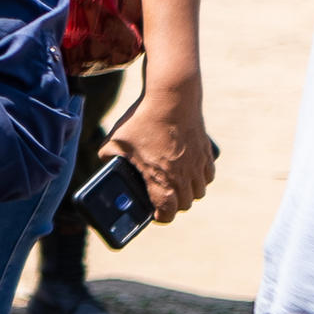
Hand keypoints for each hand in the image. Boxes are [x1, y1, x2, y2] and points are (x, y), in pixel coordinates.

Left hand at [107, 80, 216, 219]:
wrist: (172, 97)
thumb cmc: (142, 120)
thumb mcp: (115, 141)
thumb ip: (108, 157)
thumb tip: (105, 164)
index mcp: (161, 180)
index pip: (168, 214)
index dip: (160, 217)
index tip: (154, 212)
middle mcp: (183, 176)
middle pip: (184, 205)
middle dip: (172, 205)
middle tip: (161, 197)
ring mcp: (197, 164)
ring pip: (198, 192)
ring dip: (188, 192)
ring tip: (175, 185)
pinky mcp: (206, 152)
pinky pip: (208, 175)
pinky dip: (200, 178)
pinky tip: (189, 171)